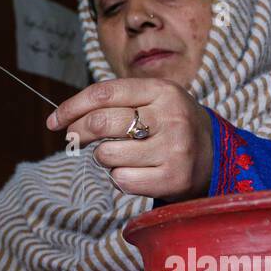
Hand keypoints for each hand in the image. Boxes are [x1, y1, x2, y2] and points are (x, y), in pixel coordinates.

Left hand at [46, 78, 212, 200]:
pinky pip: (122, 180)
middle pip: (101, 123)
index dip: (72, 107)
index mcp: (162, 91)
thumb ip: (115, 102)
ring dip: (104, 158)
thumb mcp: (152, 99)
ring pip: (107, 155)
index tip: (54, 121)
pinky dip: (119, 178)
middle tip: (74, 140)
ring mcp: (174, 149)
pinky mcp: (173, 179)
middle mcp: (170, 117)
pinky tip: (136, 172)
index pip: (103, 94)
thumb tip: (64, 117)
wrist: (216, 155)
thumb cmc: (169, 124)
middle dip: (78, 133)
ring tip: (123, 155)